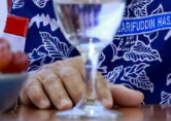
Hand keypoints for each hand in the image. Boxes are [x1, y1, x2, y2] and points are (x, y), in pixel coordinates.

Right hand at [19, 57, 144, 109]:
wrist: (41, 86)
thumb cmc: (73, 88)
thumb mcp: (94, 90)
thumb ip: (116, 94)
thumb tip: (140, 98)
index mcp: (82, 66)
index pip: (94, 75)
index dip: (101, 89)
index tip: (107, 104)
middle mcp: (64, 67)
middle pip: (71, 75)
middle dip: (78, 90)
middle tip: (81, 102)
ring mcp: (47, 74)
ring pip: (53, 80)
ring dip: (59, 93)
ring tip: (64, 106)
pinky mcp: (30, 83)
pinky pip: (33, 87)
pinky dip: (38, 95)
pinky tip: (43, 104)